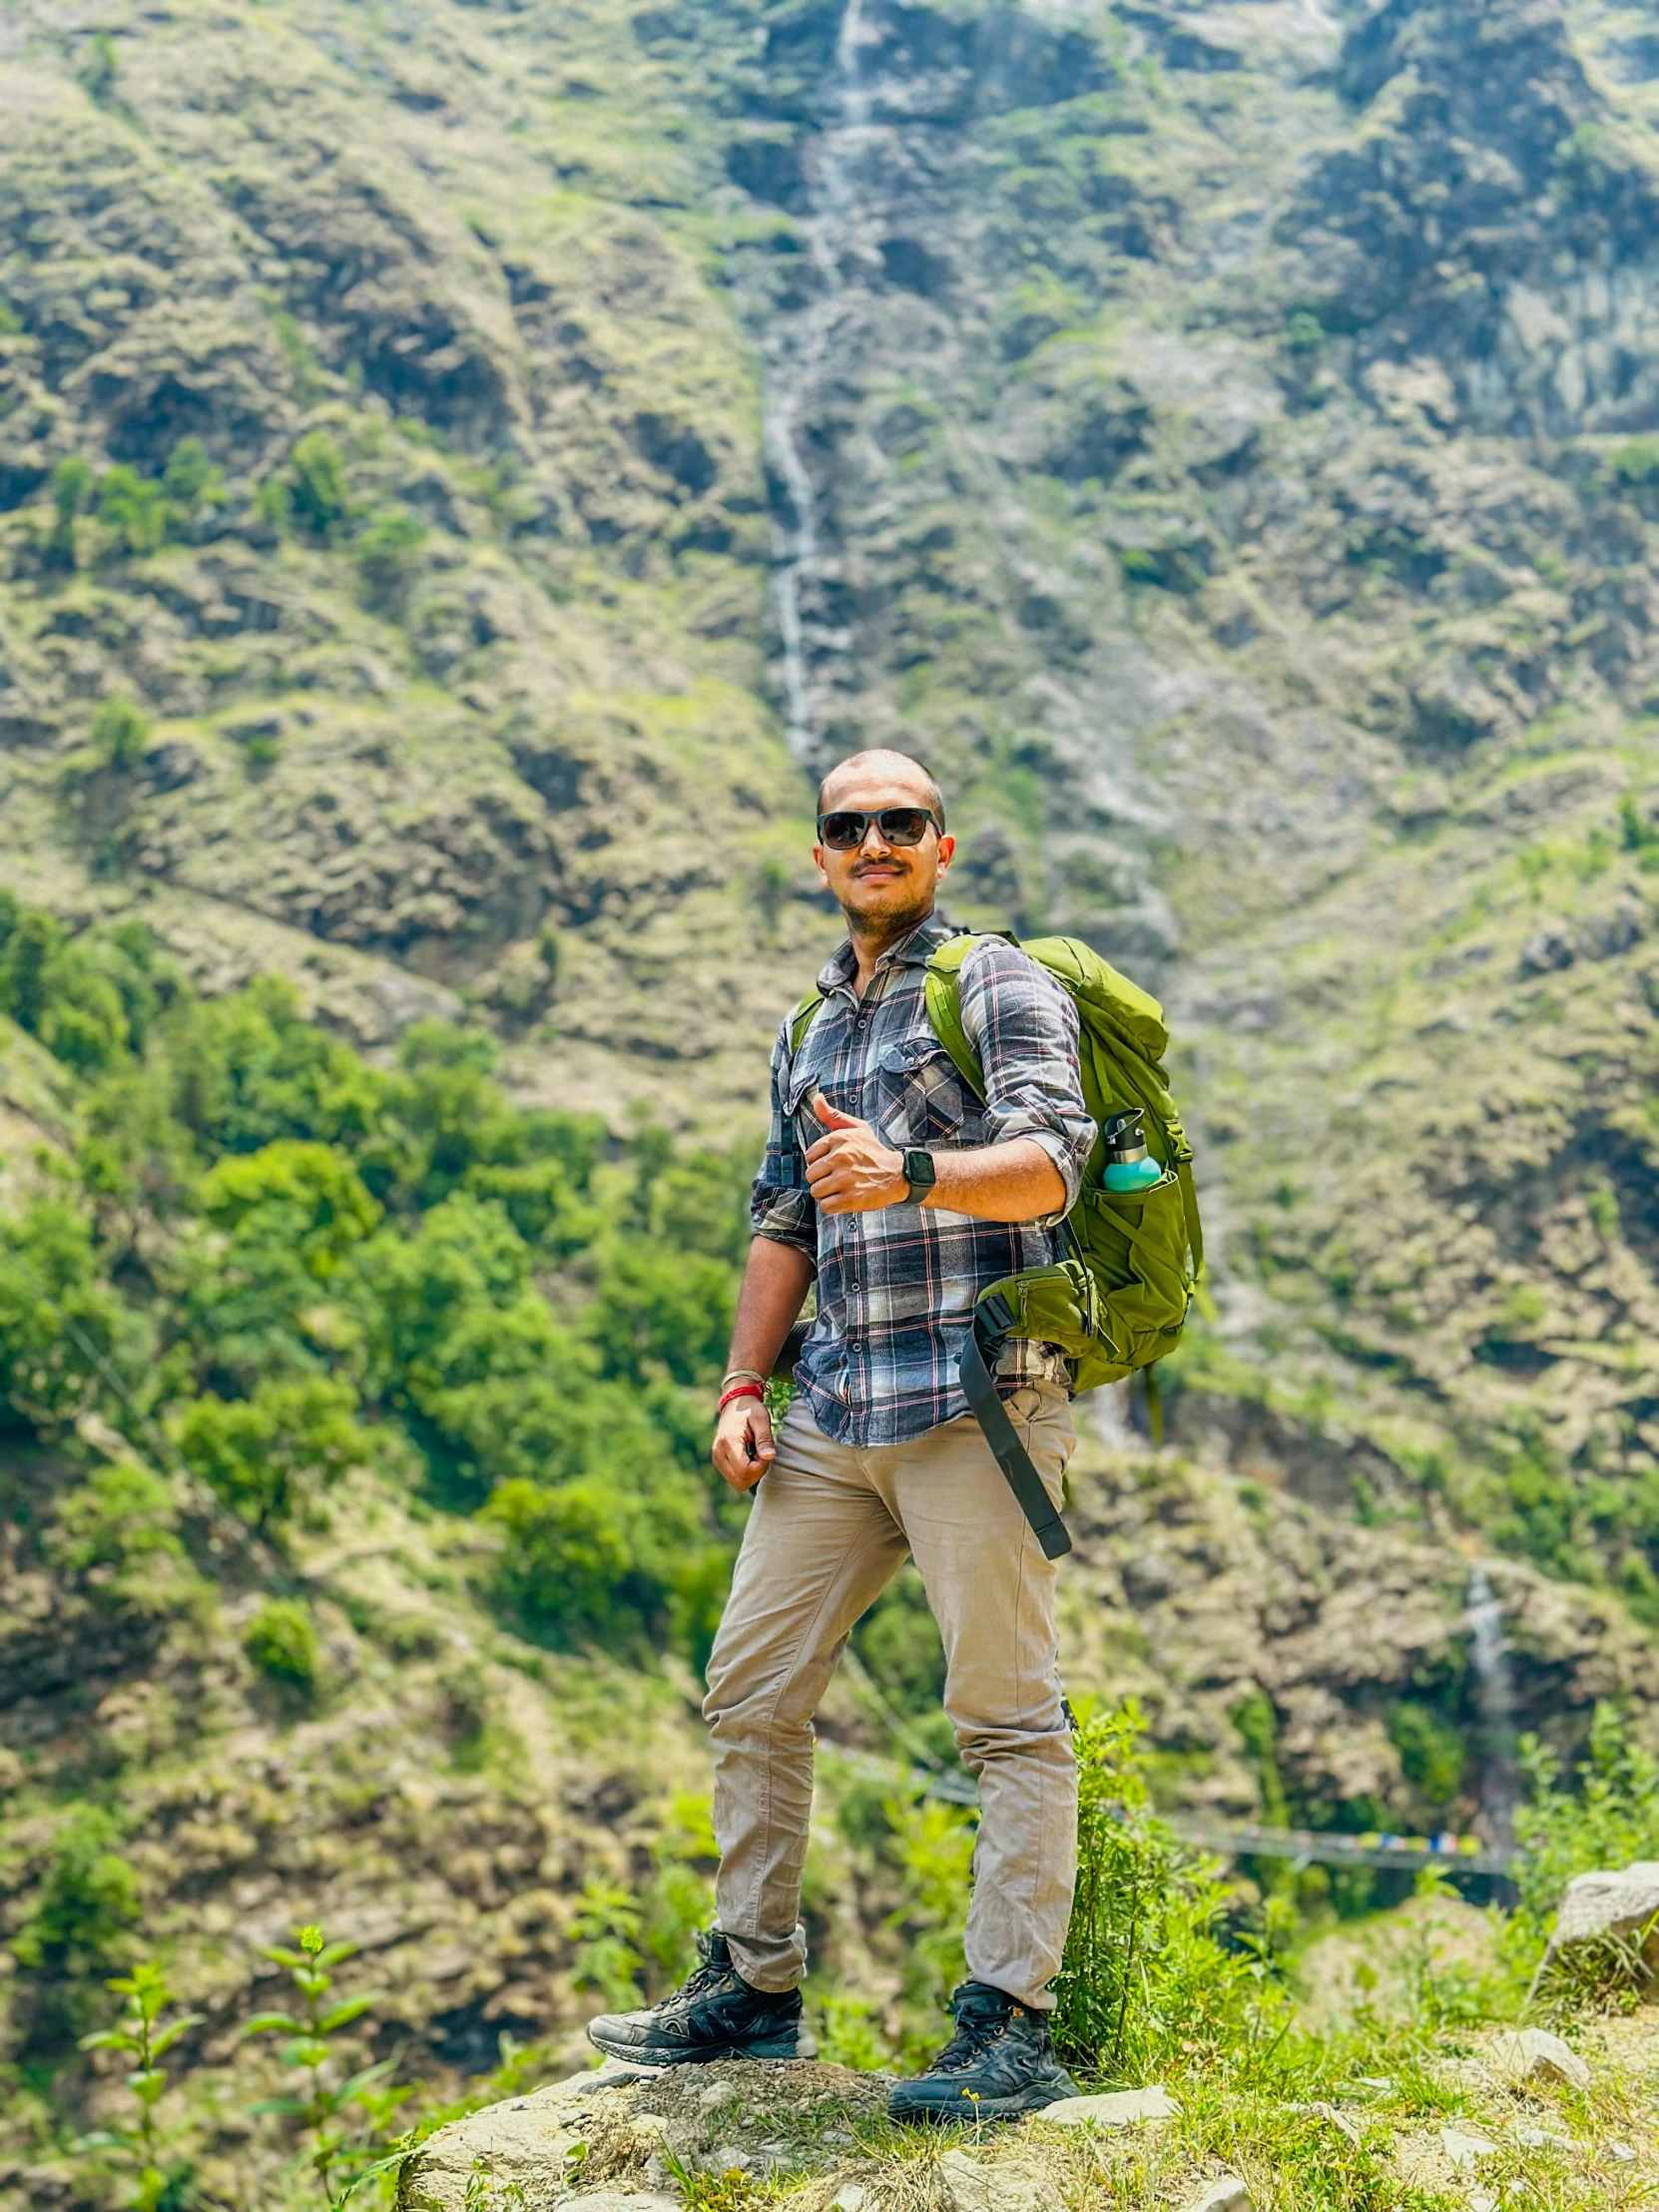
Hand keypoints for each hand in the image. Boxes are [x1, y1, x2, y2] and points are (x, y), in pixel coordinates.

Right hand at [712, 1395, 773, 1491]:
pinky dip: (745, 1473)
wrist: (734, 1405)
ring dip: (751, 1474)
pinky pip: (734, 1479)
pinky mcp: (718, 1463)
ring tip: (755, 1455)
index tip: (765, 1452)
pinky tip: (748, 1458)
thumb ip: (765, 1439)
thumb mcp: (761, 1420)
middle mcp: (719, 1453)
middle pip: (741, 1480)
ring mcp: (717, 1459)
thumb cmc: (750, 1410)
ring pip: (737, 1483)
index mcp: (729, 1442)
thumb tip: (769, 1457)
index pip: (745, 1470)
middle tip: (761, 1454)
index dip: (760, 1466)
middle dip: (756, 1472)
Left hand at [805, 1093, 907, 1214]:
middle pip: (810, 1175)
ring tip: (841, 1188)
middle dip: (821, 1179)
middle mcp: (840, 1157)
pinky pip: (825, 1206)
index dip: (819, 1163)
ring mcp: (845, 1179)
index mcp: (839, 1139)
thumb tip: (816, 1098)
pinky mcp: (851, 1199)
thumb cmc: (873, 1151)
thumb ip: (833, 1115)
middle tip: (837, 1178)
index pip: (809, 1156)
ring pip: (816, 1191)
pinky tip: (844, 1198)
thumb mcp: (857, 1128)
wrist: (898, 1175)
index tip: (833, 1165)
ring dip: (826, 1193)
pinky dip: (832, 1206)